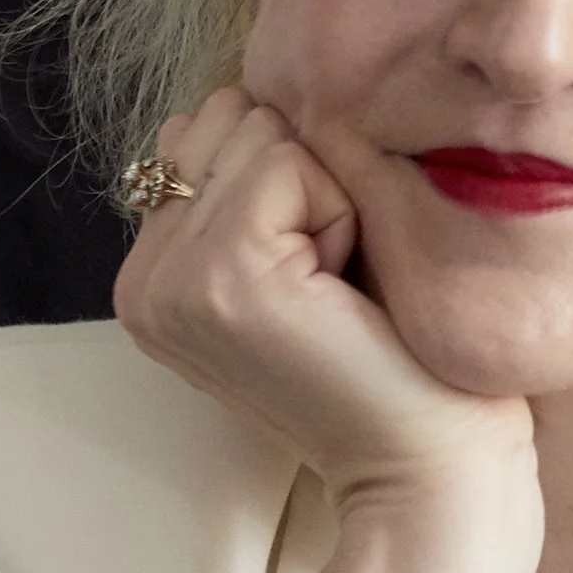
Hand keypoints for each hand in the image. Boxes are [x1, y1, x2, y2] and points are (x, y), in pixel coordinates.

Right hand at [116, 90, 539, 572]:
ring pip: (257, 130)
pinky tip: (347, 293)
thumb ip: (255, 186)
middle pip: (231, 114)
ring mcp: (169, 281)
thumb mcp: (312, 263)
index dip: (299, 178)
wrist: (431, 470)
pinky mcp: (217, 278)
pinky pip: (286, 163)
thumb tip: (233, 102)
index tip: (326, 278)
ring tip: (343, 288)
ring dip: (328, 192)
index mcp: (156, 276)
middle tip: (339, 284)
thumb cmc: (401, 368)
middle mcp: (142, 280)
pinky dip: (340, 211)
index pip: (215, 127)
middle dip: (310, 176)